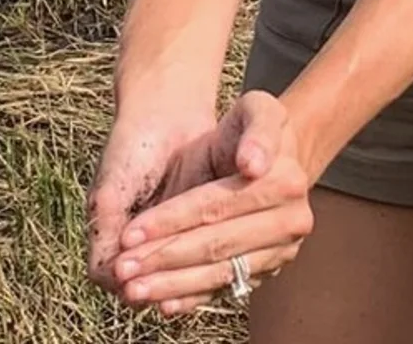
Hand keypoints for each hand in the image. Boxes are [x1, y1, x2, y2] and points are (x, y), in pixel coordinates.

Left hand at [111, 92, 316, 317]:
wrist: (273, 157)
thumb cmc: (252, 129)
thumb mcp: (257, 108)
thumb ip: (259, 128)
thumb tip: (253, 165)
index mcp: (285, 182)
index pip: (215, 206)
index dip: (170, 221)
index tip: (129, 233)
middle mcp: (290, 223)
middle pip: (215, 245)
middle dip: (163, 258)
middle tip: (122, 269)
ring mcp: (280, 251)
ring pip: (219, 272)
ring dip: (172, 284)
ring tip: (133, 289)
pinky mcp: (267, 270)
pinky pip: (226, 286)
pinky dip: (193, 297)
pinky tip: (163, 304)